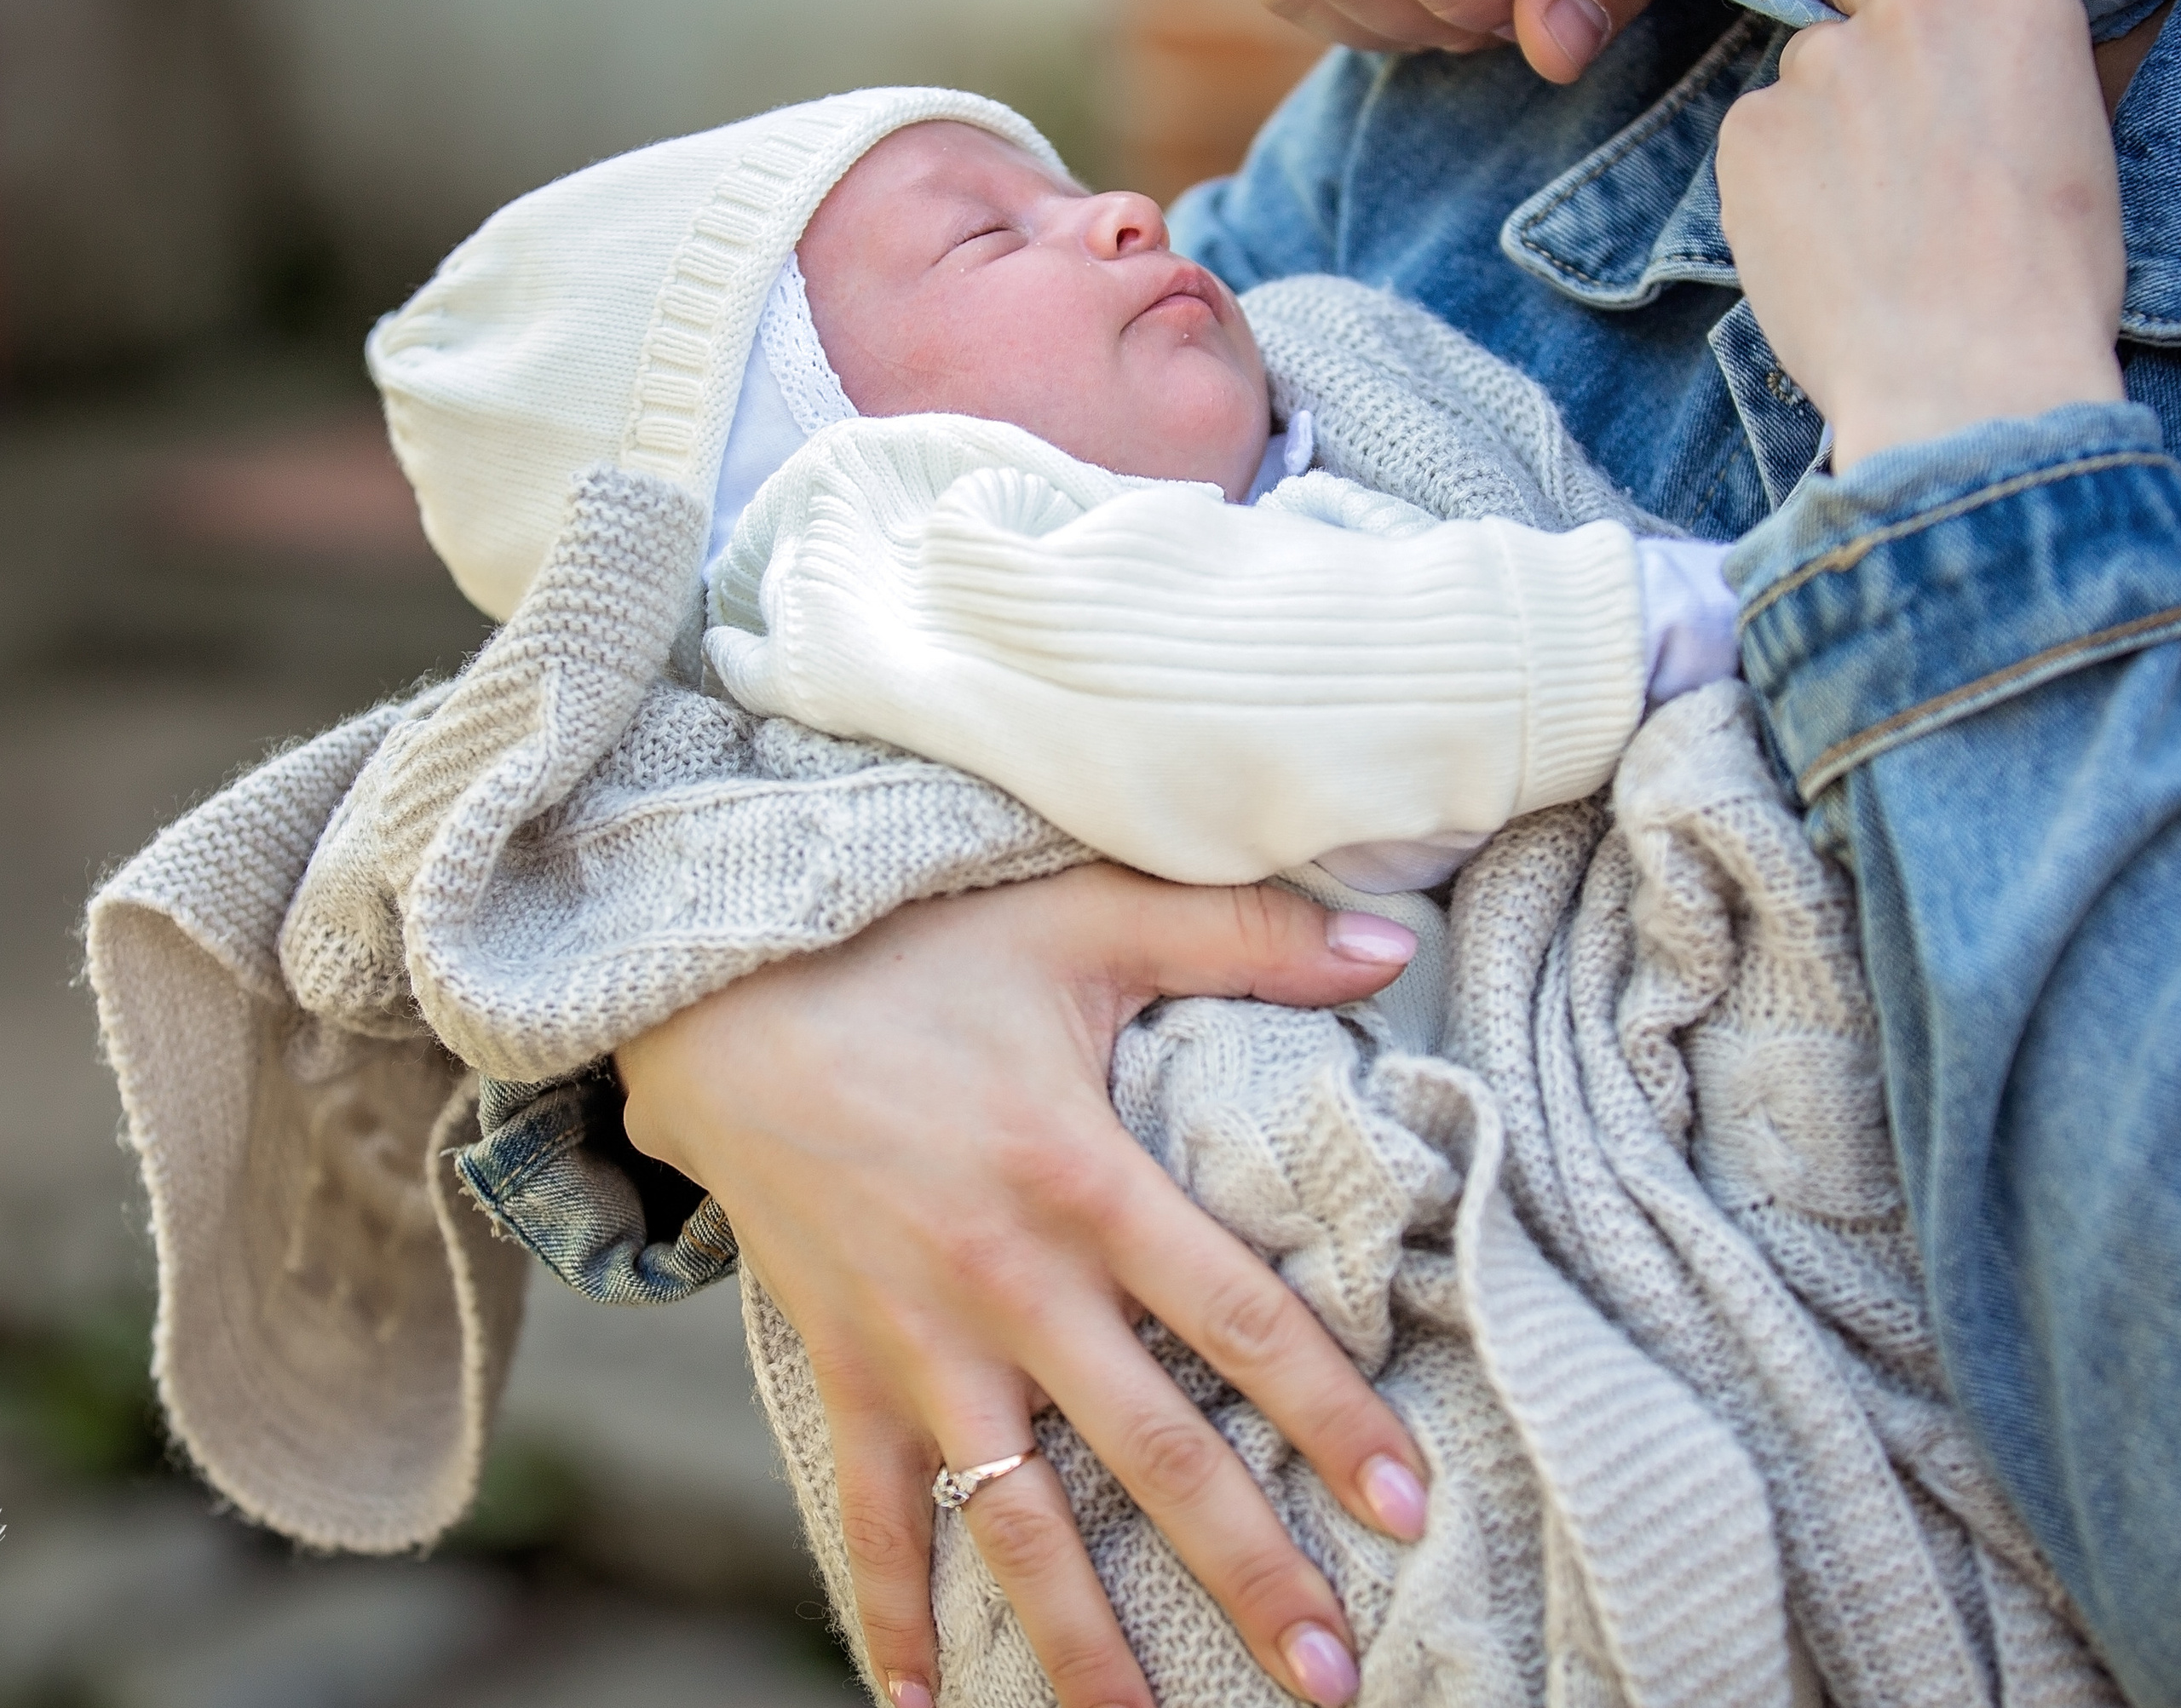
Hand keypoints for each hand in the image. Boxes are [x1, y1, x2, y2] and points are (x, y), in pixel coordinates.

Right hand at [617, 864, 1430, 1707]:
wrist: (724, 992)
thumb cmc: (918, 946)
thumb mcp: (1085, 915)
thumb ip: (1243, 930)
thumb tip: (1390, 938)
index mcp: (1082, 1178)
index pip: (1236, 1318)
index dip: (1330, 1411)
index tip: (1405, 1506)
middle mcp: (1008, 1283)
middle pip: (1149, 1452)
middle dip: (1247, 1570)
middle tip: (1332, 1674)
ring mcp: (916, 1341)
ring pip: (1015, 1521)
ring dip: (1085, 1643)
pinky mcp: (841, 1364)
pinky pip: (869, 1514)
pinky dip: (893, 1614)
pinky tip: (926, 1705)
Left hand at [1717, 0, 2126, 470]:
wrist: (1963, 371)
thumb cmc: (2040, 280)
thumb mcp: (2067, 136)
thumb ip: (2006, 64)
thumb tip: (1969, 59)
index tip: (1922, 23)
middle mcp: (1912, 7)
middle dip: (1861, 3)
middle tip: (1869, 95)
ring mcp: (1821, 62)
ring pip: (1802, 60)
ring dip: (1816, 110)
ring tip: (1852, 209)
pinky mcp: (1749, 127)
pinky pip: (1753, 131)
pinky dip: (1770, 174)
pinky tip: (1811, 238)